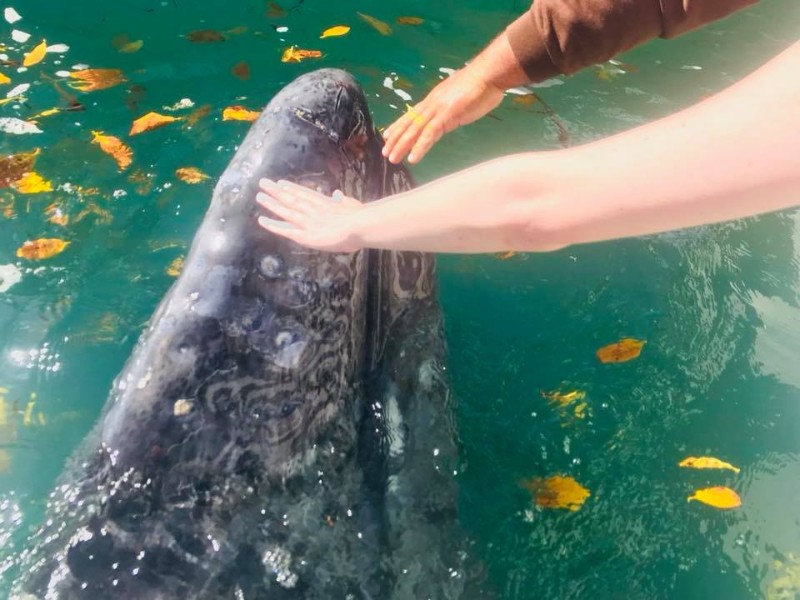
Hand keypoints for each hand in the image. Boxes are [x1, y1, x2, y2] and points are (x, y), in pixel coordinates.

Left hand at [255, 178, 364, 251]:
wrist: (359, 225)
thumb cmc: (360, 216)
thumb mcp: (351, 204)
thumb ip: (342, 201)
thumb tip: (338, 195)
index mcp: (324, 203)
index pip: (304, 193)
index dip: (291, 188)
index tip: (281, 183)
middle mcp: (312, 209)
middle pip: (291, 198)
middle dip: (276, 191)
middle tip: (263, 183)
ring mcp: (307, 222)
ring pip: (285, 211)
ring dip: (272, 203)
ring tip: (259, 196)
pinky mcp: (305, 236)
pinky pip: (286, 230)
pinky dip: (273, 225)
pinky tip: (262, 221)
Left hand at [381, 67, 503, 163]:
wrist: (489, 73)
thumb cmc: (480, 85)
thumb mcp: (460, 99)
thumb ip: (451, 109)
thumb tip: (449, 115)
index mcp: (434, 100)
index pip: (412, 115)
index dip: (399, 125)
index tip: (388, 135)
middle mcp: (432, 104)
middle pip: (410, 123)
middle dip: (396, 138)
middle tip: (385, 152)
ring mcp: (438, 109)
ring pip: (415, 130)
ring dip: (402, 145)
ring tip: (393, 158)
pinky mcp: (447, 115)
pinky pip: (430, 134)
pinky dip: (420, 147)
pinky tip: (413, 157)